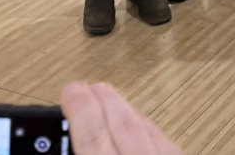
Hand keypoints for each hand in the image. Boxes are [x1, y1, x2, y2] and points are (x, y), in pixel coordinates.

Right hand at [60, 81, 182, 154]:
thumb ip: (83, 152)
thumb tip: (77, 142)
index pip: (93, 136)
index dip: (80, 109)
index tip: (71, 89)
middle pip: (121, 125)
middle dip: (102, 102)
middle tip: (86, 87)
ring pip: (144, 128)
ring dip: (123, 110)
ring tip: (107, 97)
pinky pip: (164, 139)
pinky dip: (146, 127)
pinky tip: (139, 123)